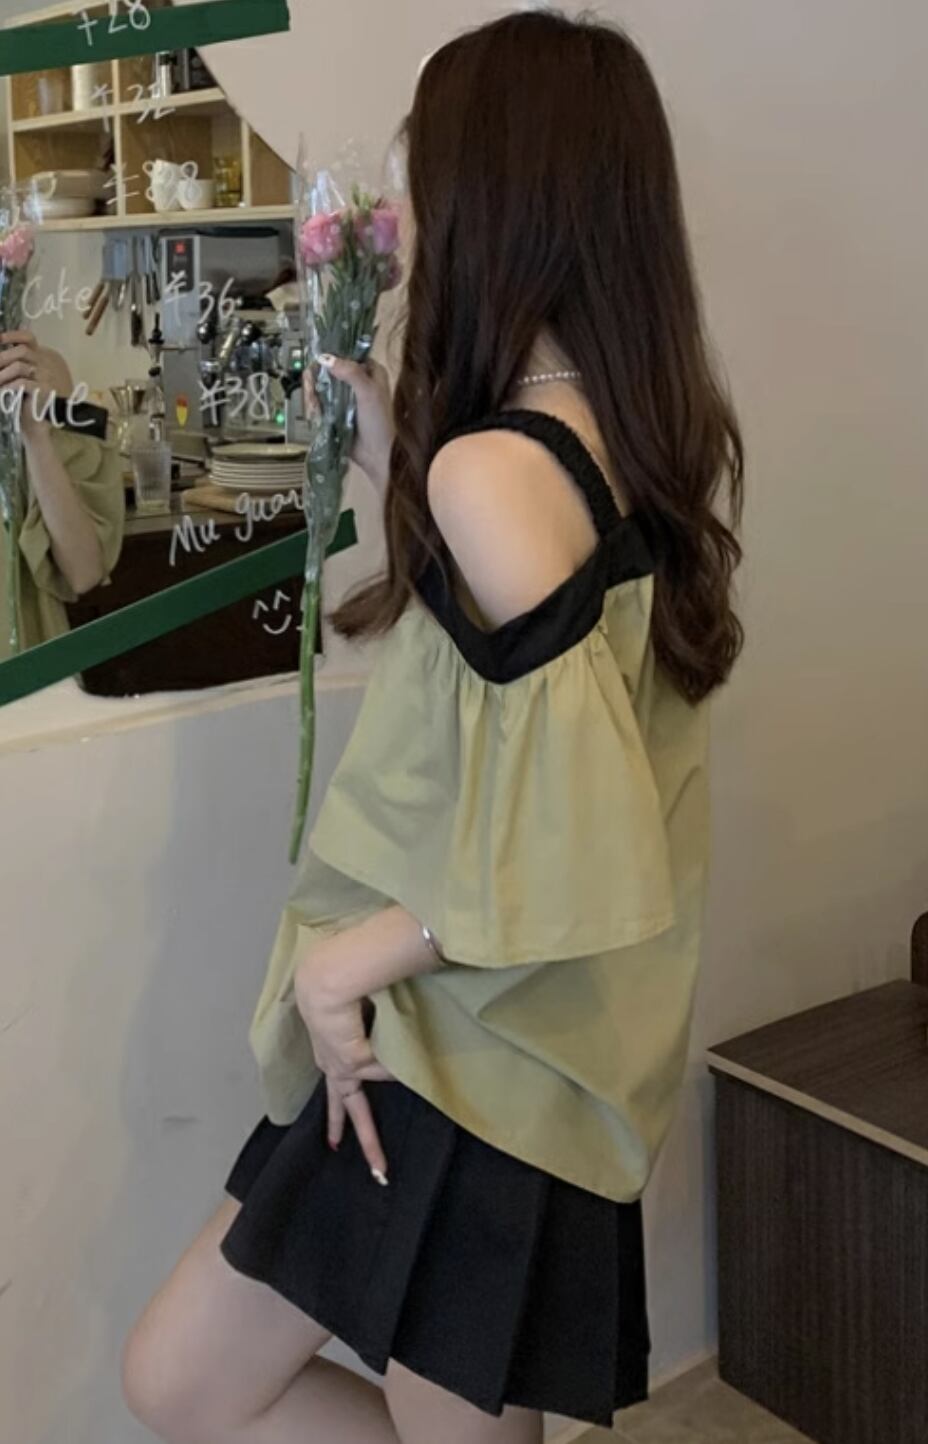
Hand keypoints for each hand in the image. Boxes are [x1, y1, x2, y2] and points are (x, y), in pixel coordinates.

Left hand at [0, 331, 72, 437]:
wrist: (43, 423)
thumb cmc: (31, 400)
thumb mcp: (25, 378)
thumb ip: (17, 365)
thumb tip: (0, 358)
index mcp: (44, 358)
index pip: (29, 338)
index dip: (13, 335)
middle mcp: (47, 364)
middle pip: (22, 351)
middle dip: (2, 358)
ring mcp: (47, 377)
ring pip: (19, 366)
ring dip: (2, 374)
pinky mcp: (44, 391)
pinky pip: (21, 383)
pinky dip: (7, 386)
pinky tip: (2, 392)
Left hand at [294, 943, 395, 1182]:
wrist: (327, 979)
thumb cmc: (342, 987)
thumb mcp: (360, 1018)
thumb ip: (377, 1044)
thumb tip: (395, 1069)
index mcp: (328, 1053)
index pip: (336, 1092)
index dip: (338, 1117)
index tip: (335, 1143)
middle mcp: (331, 1065)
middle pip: (349, 1109)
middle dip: (367, 1139)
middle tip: (380, 1172)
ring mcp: (340, 1068)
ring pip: (371, 1086)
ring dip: (384, 1079)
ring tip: (378, 1060)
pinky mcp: (350, 1064)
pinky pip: (382, 1064)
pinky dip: (388, 1054)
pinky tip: (373, 1033)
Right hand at [304, 354, 393, 492]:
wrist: (377, 455)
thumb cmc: (380, 424)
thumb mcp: (368, 393)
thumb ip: (351, 372)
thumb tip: (326, 358)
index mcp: (369, 371)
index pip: (345, 353)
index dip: (330, 356)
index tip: (318, 363)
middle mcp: (356, 381)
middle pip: (328, 369)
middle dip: (316, 378)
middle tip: (311, 389)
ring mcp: (345, 397)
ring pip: (321, 386)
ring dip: (312, 393)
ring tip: (313, 405)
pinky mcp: (335, 411)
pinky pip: (319, 402)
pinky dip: (313, 405)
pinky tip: (314, 412)